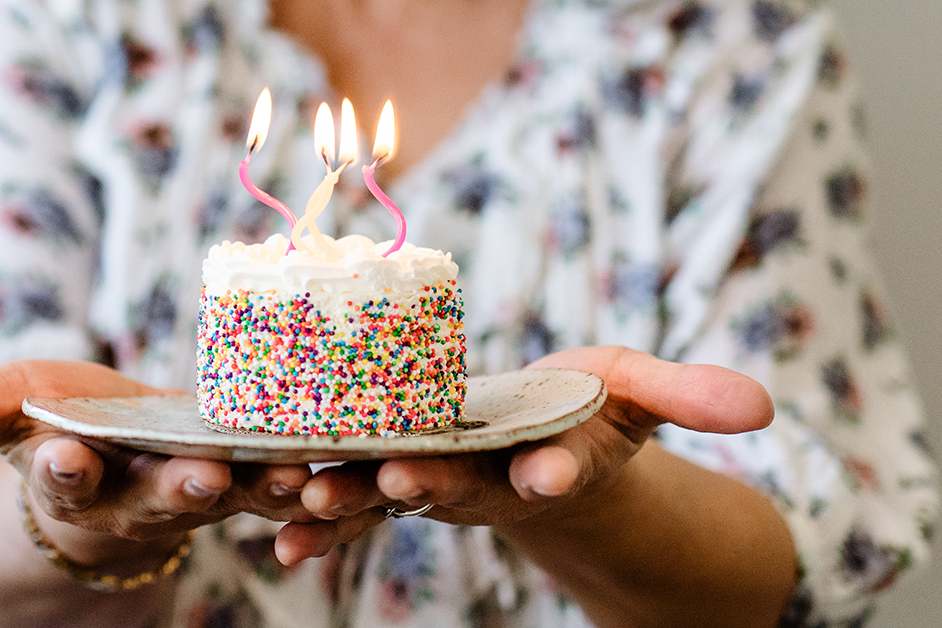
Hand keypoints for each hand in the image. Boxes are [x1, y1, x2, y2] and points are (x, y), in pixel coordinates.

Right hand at [0, 360, 316, 565]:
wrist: (114, 452)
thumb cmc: (54, 422)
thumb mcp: (5, 410)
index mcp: (75, 480)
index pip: (63, 481)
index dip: (63, 471)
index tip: (63, 459)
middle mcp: (137, 496)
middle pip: (158, 497)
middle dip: (179, 487)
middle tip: (202, 477)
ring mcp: (196, 489)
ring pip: (231, 496)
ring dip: (261, 489)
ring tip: (293, 477)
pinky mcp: (244, 474)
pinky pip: (277, 481)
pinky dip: (307, 476)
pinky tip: (340, 462)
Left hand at [274, 346, 774, 563]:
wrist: (534, 445)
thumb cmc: (587, 412)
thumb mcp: (641, 394)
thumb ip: (687, 397)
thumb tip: (761, 408)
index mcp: (550, 456)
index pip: (561, 467)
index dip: (561, 470)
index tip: (556, 473)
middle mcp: (489, 480)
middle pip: (462, 486)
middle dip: (437, 485)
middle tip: (410, 481)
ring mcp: (436, 482)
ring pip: (392, 495)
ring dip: (356, 500)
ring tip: (315, 504)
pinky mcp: (392, 474)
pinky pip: (352, 499)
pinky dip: (320, 516)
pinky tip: (284, 531)